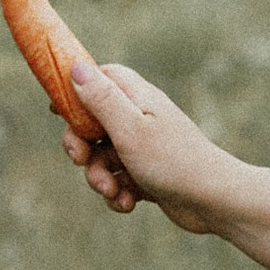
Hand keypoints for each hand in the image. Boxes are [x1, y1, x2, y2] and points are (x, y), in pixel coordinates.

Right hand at [61, 62, 245, 233]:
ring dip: (100, 178)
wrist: (214, 201)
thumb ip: (101, 99)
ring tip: (114, 192)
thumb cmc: (173, 161)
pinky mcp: (148, 175)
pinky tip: (129, 203)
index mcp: (137, 99)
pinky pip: (119, 180)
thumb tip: (76, 66)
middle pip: (92, 124)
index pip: (99, 78)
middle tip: (81, 160)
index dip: (74, 91)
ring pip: (103, 159)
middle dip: (81, 147)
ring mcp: (144, 148)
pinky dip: (118, 193)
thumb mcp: (130, 128)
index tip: (55, 110)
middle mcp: (140, 119)